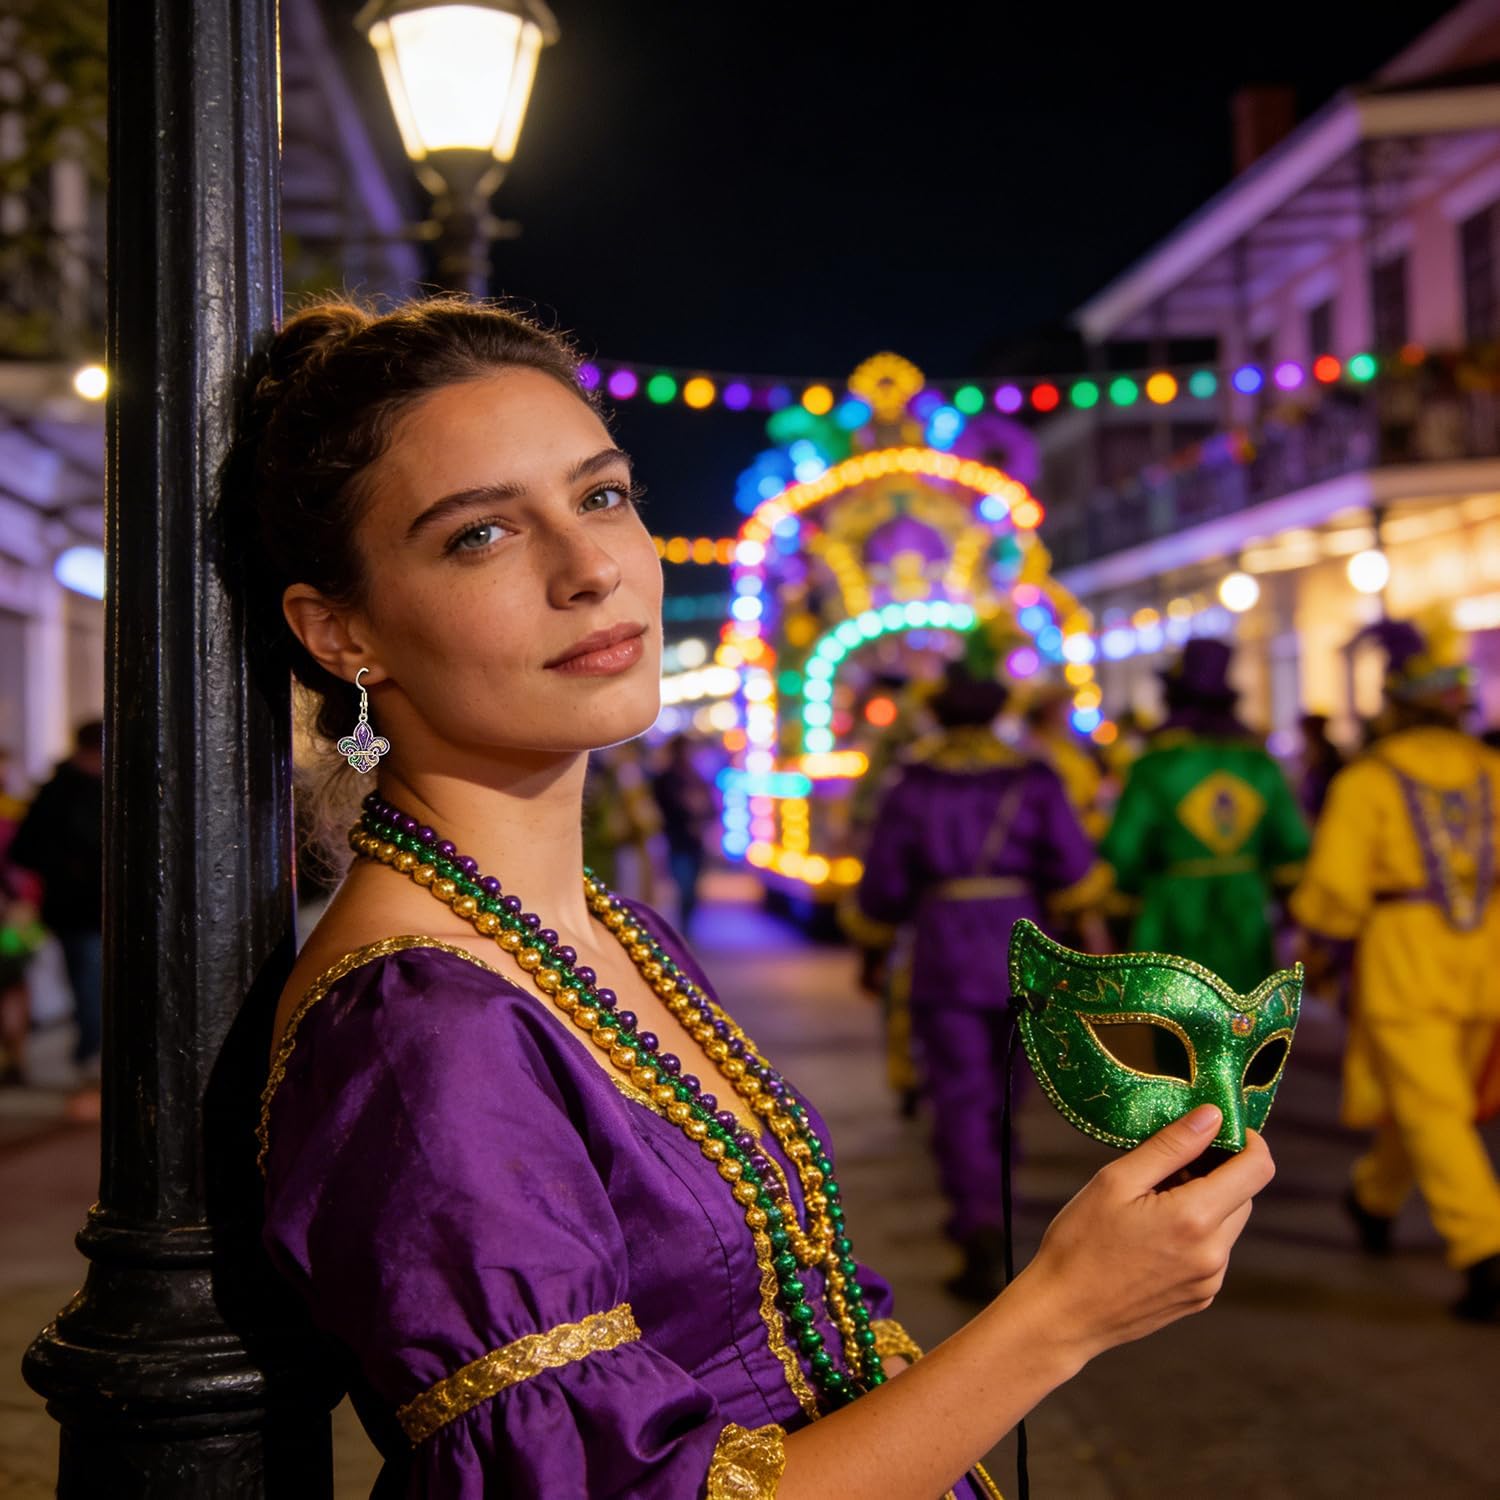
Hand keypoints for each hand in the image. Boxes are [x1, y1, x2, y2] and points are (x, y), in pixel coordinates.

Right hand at [1013, 1105, 1273, 1363]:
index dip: (1247, 1140)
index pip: (1257, 1169)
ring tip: (1152, 1199)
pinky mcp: (1200, 1298)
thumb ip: (1170, 1146)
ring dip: (1205, 1201)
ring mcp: (1209, 1281)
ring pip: (1228, 1224)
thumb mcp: (1116, 1181)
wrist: (1063, 1314)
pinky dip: (1195, 1231)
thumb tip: (1211, 1116)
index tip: (1219, 1127)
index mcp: (1195, 1219)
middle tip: (1167, 1163)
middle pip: (1244, 1195)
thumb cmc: (1080, 1242)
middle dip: (1218, 1171)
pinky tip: (1151, 1232)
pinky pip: (1212, 1251)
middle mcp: (1214, 1254)